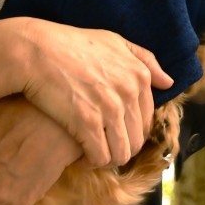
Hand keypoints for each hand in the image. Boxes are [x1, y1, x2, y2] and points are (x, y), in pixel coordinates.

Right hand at [12, 19, 166, 166]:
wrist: (35, 50)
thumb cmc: (70, 44)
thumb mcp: (113, 41)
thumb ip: (144, 59)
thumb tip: (168, 82)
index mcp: (138, 74)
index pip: (146, 119)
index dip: (129, 130)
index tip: (112, 132)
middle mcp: (130, 92)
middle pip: (136, 139)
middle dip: (120, 147)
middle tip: (100, 146)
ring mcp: (110, 109)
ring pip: (122, 153)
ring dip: (107, 159)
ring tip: (91, 155)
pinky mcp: (88, 123)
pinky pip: (101, 157)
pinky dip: (91, 163)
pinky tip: (79, 158)